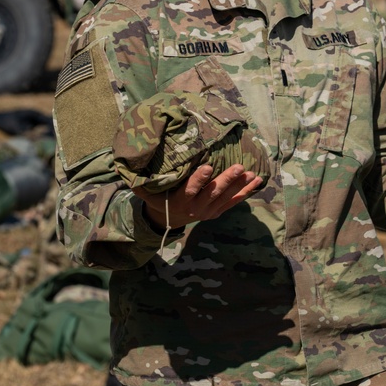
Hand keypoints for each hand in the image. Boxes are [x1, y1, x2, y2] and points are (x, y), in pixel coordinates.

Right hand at [132, 163, 262, 229]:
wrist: (166, 221)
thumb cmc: (156, 198)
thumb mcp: (145, 192)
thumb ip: (140, 181)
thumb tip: (128, 164)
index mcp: (179, 201)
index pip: (190, 190)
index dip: (199, 179)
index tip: (208, 166)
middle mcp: (195, 208)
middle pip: (212, 193)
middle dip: (226, 180)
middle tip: (238, 167)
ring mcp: (208, 212)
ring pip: (226, 198)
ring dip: (240, 185)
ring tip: (251, 173)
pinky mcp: (217, 212)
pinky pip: (233, 203)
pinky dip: (246, 193)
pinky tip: (257, 181)